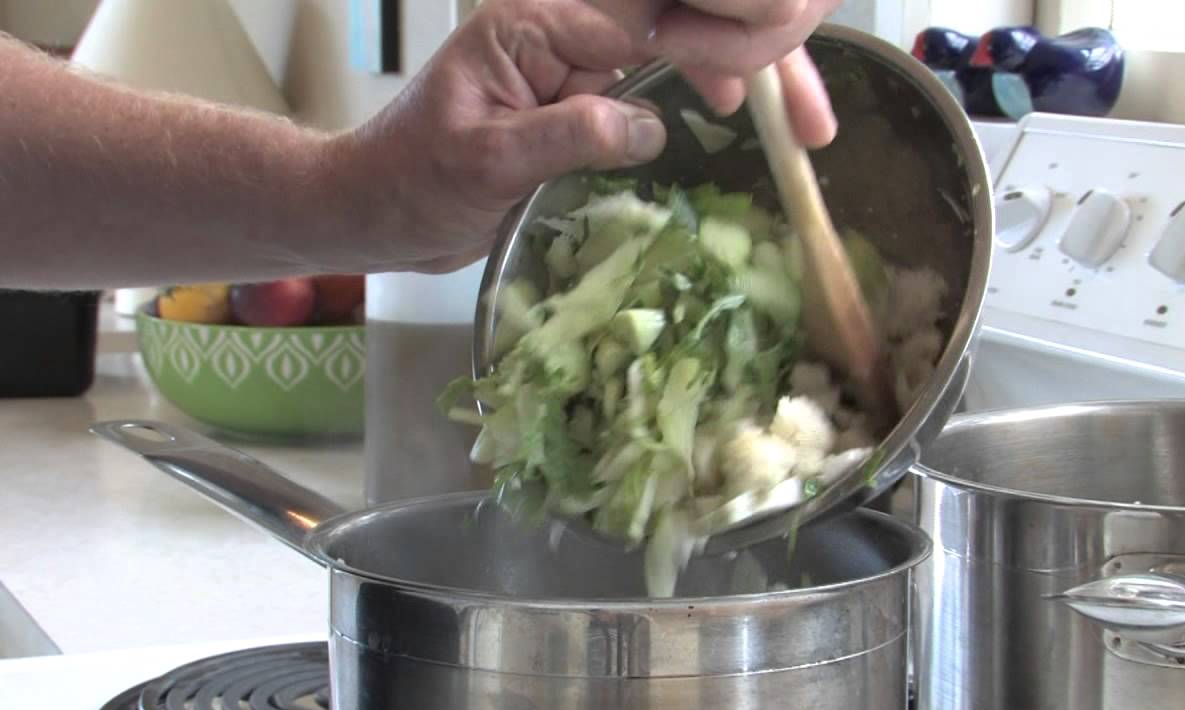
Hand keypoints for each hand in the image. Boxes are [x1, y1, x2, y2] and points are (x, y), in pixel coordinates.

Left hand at [339, 0, 840, 273]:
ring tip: (798, 125)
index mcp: (533, 27)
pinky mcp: (574, 103)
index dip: (713, 44)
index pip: (643, 20)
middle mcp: (560, 34)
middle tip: (810, 113)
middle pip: (673, 26)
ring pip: (671, 55)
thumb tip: (650, 126)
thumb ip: (569, 134)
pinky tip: (738, 121)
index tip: (767, 79)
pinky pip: (648, 89)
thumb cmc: (410, 185)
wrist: (374, 213)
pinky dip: (697, 101)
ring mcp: (570, 67)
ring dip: (737, 78)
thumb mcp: (486, 162)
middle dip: (748, 56)